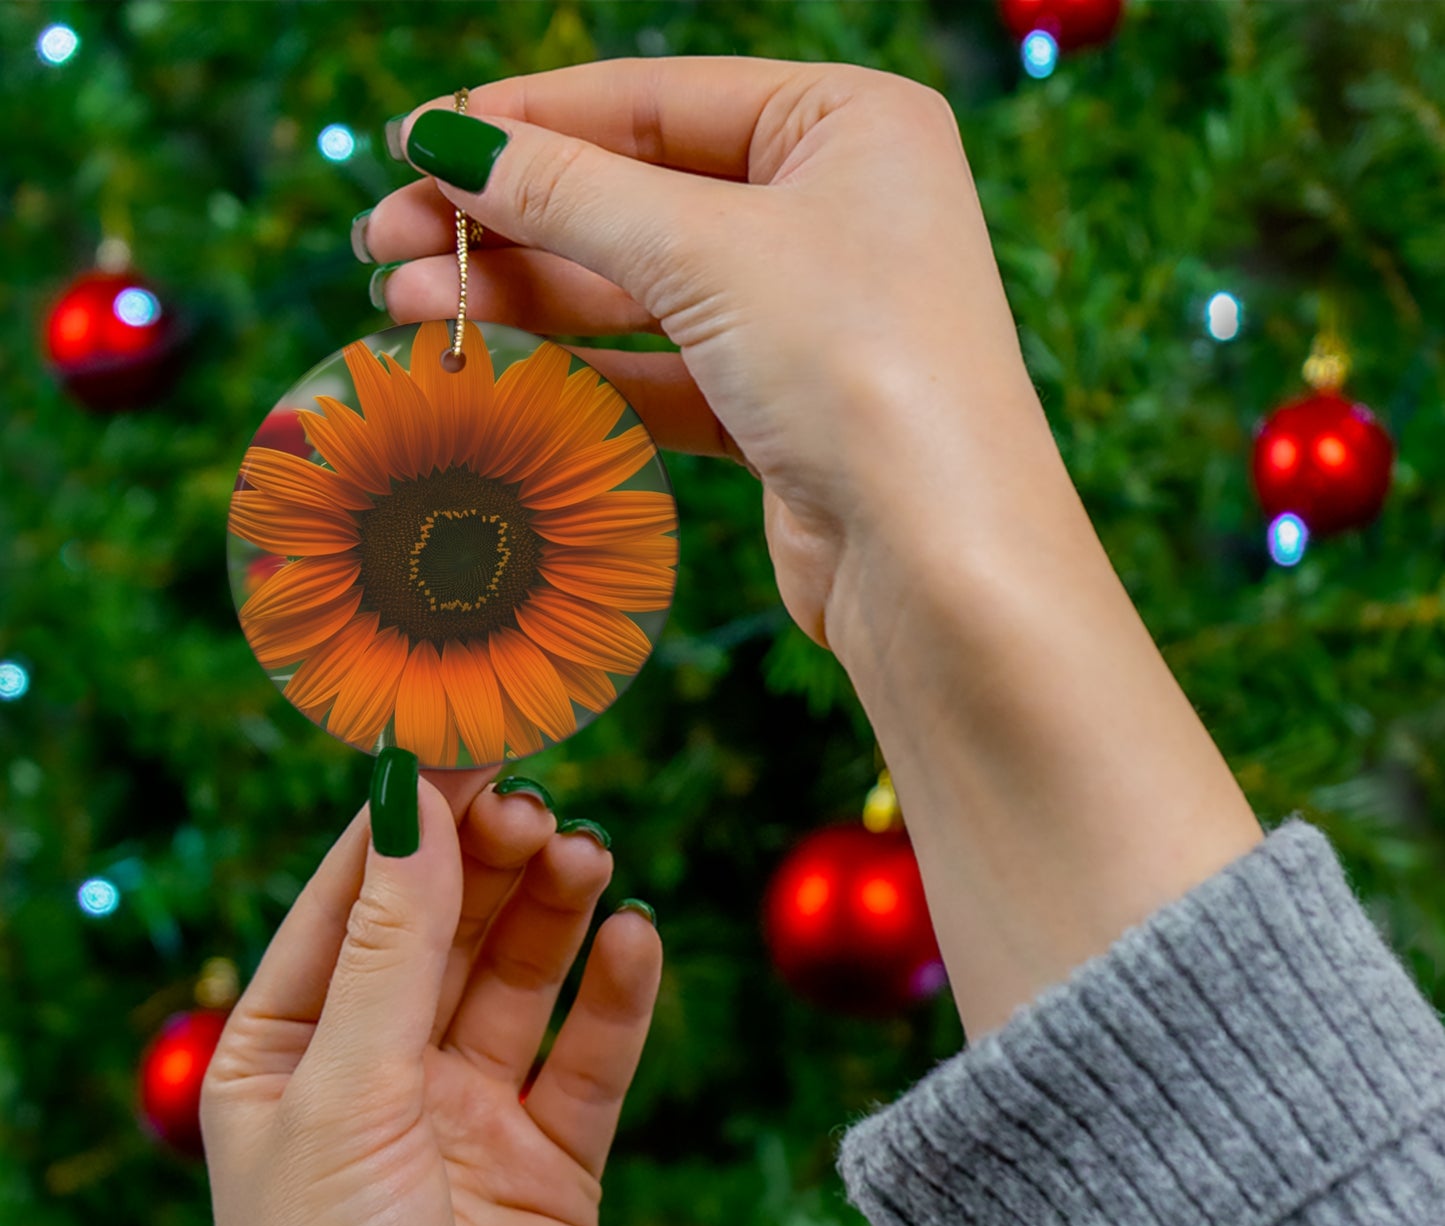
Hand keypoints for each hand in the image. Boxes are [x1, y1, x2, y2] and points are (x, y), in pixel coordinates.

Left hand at [201, 767, 661, 1225]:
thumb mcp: (346, 1097)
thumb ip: (391, 947)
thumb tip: (413, 802)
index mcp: (288, 1052)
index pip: (351, 900)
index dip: (408, 820)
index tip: (466, 742)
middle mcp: (379, 1072)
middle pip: (446, 927)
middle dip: (490, 862)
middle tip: (539, 806)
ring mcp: (468, 1113)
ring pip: (521, 977)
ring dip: (555, 911)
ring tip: (588, 856)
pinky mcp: (552, 1159)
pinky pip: (591, 1055)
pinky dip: (617, 995)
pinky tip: (635, 940)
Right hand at [362, 56, 1055, 661]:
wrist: (938, 562)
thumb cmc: (859, 368)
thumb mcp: (706, 251)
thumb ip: (570, 193)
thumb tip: (447, 141)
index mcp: (847, 124)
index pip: (655, 99)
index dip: (526, 120)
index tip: (414, 142)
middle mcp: (834, 210)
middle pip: (636, 195)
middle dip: (507, 219)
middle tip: (384, 242)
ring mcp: (808, 315)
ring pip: (639, 289)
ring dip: (524, 297)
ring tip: (405, 307)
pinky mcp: (782, 409)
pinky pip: (661, 370)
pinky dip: (579, 369)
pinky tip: (489, 367)